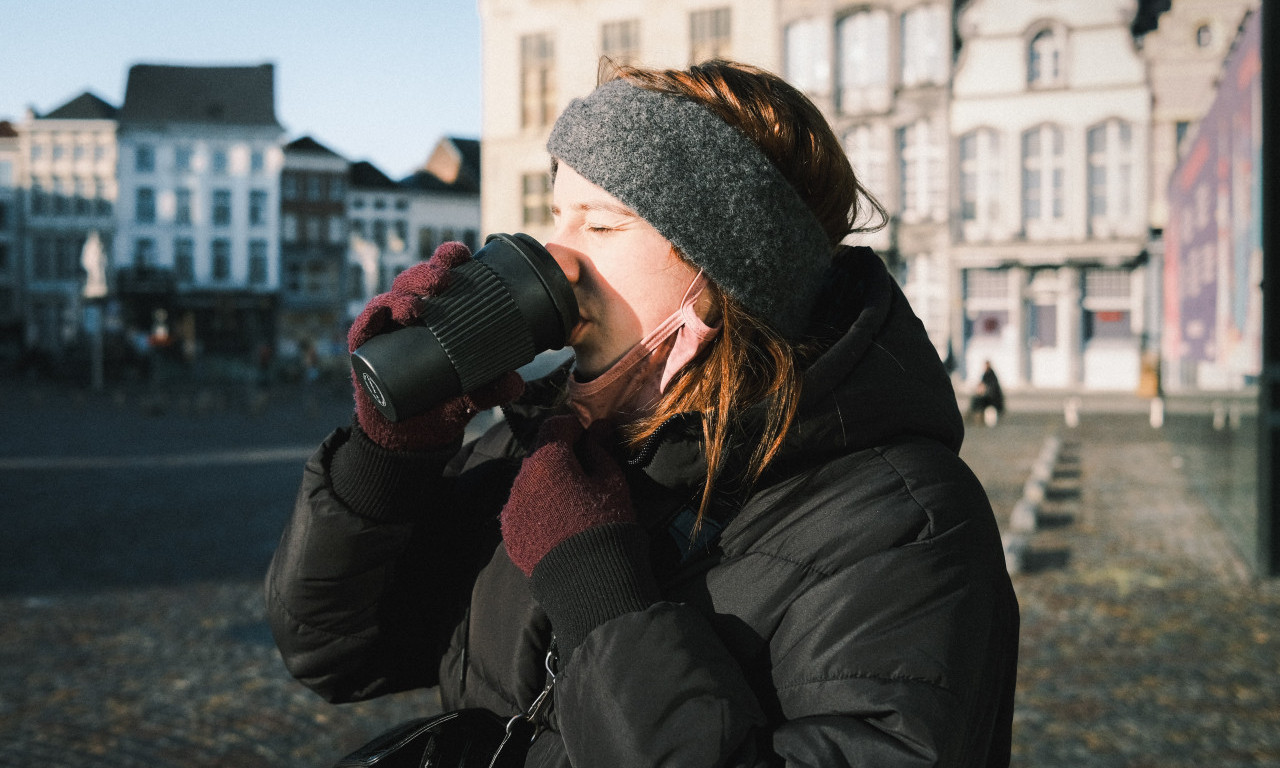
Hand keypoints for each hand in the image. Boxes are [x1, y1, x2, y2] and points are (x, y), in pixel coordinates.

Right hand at [348, 241, 523, 450]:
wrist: (409, 437)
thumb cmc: (440, 405)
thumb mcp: (471, 397)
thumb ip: (492, 390)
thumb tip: (516, 383)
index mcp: (436, 315)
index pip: (442, 277)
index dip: (449, 259)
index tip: (463, 254)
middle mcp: (409, 316)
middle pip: (415, 282)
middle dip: (427, 273)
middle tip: (444, 280)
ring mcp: (386, 331)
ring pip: (390, 299)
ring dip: (403, 295)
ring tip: (417, 305)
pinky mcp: (365, 350)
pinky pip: (364, 328)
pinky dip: (371, 317)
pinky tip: (383, 313)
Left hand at [500, 416, 633, 575]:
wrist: (590, 583)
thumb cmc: (607, 524)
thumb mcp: (613, 482)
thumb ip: (600, 450)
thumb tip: (598, 427)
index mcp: (546, 460)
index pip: (556, 425)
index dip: (575, 427)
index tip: (590, 438)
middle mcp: (521, 480)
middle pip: (540, 456)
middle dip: (560, 458)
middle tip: (586, 473)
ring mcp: (512, 510)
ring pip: (529, 484)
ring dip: (547, 485)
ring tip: (573, 504)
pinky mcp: (510, 535)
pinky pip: (524, 511)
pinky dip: (539, 511)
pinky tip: (559, 525)